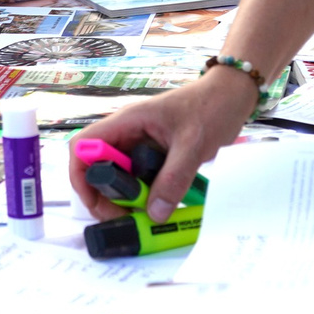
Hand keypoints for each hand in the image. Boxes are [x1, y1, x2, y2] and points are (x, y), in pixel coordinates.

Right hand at [69, 68, 256, 223]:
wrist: (232, 97)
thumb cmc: (211, 107)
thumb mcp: (192, 144)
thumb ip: (174, 178)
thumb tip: (155, 213)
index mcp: (126, 122)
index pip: (83, 146)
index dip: (81, 176)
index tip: (97, 202)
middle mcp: (126, 134)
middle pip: (96, 167)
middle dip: (104, 196)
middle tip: (125, 216)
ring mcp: (139, 145)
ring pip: (117, 177)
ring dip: (125, 199)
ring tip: (144, 215)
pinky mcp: (153, 156)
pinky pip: (138, 180)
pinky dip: (143, 196)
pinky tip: (158, 206)